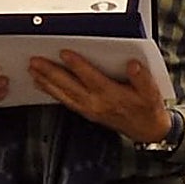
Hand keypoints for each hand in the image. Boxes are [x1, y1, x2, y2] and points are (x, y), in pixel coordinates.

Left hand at [28, 50, 169, 142]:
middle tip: (35, 61)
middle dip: (51, 73)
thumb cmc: (148, 108)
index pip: (91, 77)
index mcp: (112, 96)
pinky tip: (43, 84)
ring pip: (63, 94)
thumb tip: (133, 65)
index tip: (64, 53)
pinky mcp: (86, 112)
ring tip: (33, 70)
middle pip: (70, 86)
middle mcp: (96, 103)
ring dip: (46, 82)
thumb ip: (142, 78)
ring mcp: (89, 109)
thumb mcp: (151, 92)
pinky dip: (52, 92)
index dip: (77, 65)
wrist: (147, 130)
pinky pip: (65, 101)